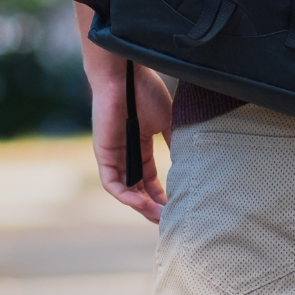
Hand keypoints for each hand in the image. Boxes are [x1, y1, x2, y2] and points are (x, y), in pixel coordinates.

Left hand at [72, 0, 172, 223]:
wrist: (126, 75)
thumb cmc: (146, 92)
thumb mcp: (168, 121)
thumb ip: (174, 141)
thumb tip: (189, 162)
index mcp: (142, 146)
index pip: (151, 179)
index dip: (162, 195)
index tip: (177, 206)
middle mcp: (127, 154)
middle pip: (139, 189)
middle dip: (153, 206)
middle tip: (169, 219)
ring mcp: (115, 155)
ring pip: (126, 190)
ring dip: (140, 206)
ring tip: (158, 217)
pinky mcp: (105, 154)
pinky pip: (112, 183)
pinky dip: (124, 195)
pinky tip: (139, 203)